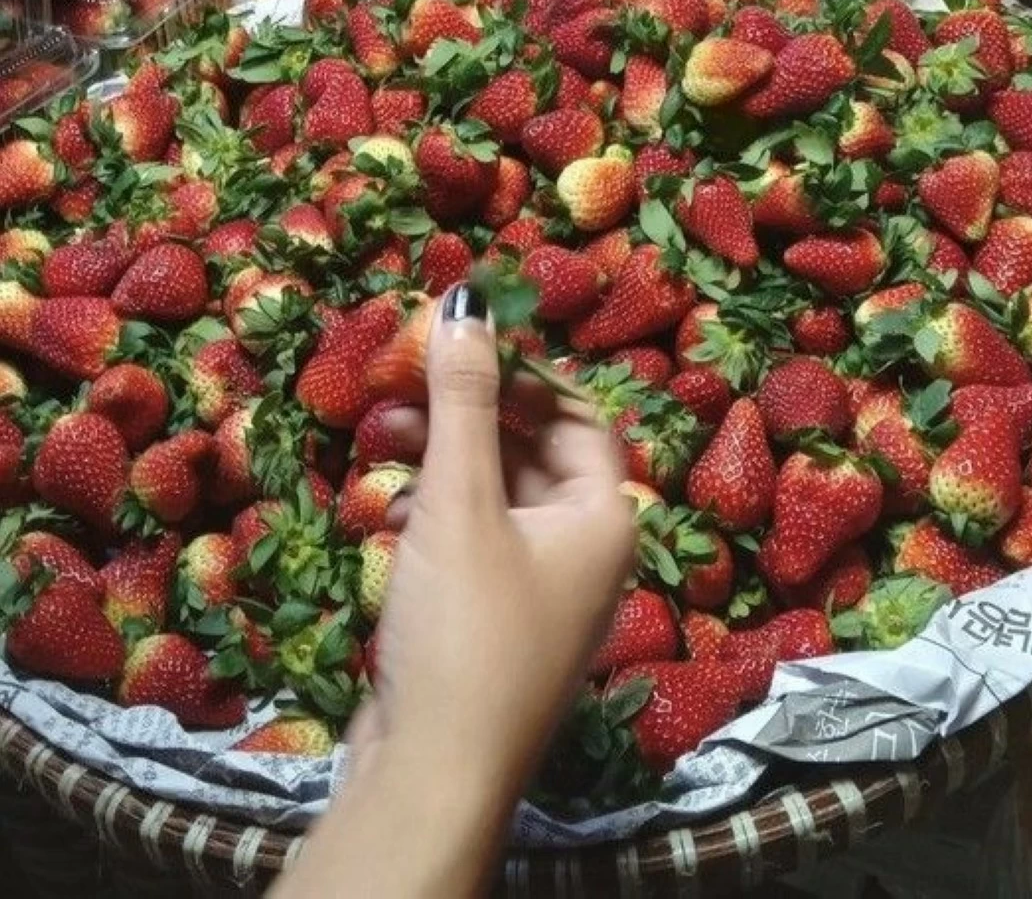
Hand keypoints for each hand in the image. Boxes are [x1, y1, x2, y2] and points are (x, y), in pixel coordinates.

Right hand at [276, 285, 632, 898]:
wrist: (433, 777)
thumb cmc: (466, 629)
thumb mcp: (461, 501)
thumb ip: (463, 400)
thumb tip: (467, 301)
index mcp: (605, 516)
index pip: (576, 412)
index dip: (522, 371)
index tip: (462, 340)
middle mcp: (586, 550)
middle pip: (533, 450)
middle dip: (468, 413)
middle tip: (404, 381)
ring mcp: (541, 592)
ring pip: (495, 495)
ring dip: (442, 460)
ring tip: (379, 437)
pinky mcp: (495, 623)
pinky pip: (473, 541)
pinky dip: (434, 512)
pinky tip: (388, 507)